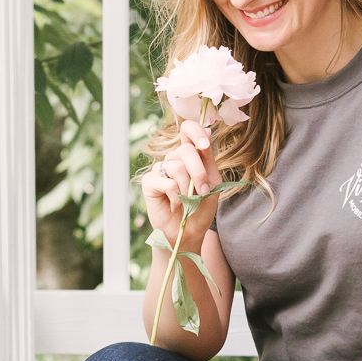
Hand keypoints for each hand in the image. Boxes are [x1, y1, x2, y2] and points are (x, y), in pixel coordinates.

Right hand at [141, 119, 221, 247]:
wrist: (189, 231)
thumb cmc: (201, 207)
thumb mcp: (212, 182)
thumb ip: (208, 158)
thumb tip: (206, 129)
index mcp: (190, 155)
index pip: (188, 129)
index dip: (195, 131)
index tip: (205, 144)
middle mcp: (173, 159)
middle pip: (186, 149)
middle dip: (199, 172)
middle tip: (203, 191)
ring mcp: (160, 169)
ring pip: (177, 167)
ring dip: (188, 189)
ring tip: (187, 202)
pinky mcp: (149, 182)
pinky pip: (167, 182)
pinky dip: (176, 198)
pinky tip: (175, 206)